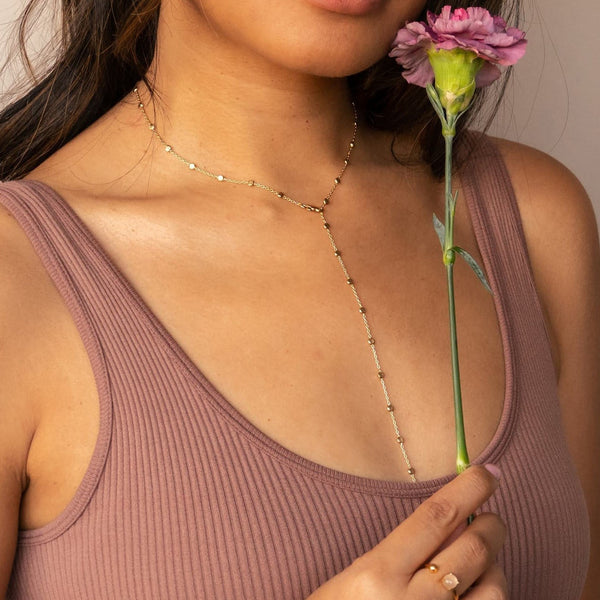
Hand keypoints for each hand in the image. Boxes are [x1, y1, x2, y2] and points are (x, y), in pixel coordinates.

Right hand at [307, 465, 506, 598]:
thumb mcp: (357, 578)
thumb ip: (402, 551)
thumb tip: (455, 521)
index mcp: (377, 574)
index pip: (435, 517)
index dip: (467, 489)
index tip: (487, 473)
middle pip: (472, 549)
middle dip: (492, 526)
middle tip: (491, 519)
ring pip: (493, 588)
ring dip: (496, 567)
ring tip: (483, 563)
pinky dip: (490, 594)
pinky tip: (478, 591)